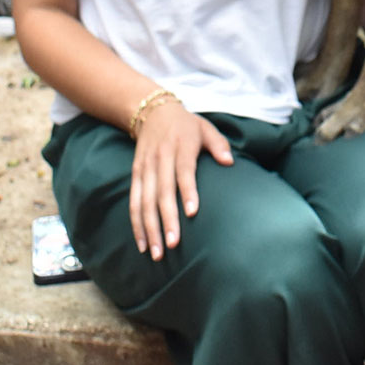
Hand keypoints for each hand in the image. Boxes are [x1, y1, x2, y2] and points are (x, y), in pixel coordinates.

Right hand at [128, 100, 232, 259]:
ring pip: (145, 201)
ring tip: (156, 253)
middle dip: (167, 219)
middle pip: (162, 191)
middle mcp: (161, 157)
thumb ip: (218, 144)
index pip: (184, 171)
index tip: (192, 212)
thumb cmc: (186, 125)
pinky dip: (137, 223)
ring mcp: (146, 167)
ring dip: (149, 228)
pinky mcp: (136, 174)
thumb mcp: (205, 128)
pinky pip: (134, 201)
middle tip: (174, 244)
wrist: (153, 112)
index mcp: (181, 146)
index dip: (188, 191)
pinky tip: (142, 243)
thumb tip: (229, 161)